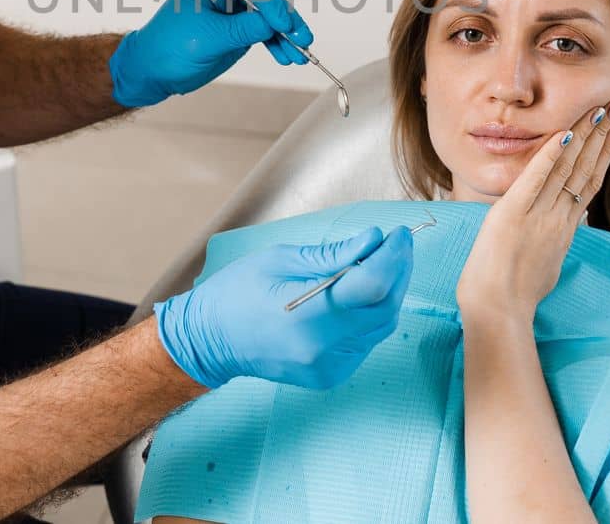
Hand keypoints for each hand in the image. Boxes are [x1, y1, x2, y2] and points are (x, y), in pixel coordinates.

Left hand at [109, 0, 314, 107]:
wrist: (152, 71)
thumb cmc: (168, 47)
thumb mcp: (208, 38)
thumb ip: (242, 29)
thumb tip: (273, 23)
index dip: (272, 2)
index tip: (283, 23)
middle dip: (285, 19)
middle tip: (301, 37)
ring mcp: (233, 12)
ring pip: (269, 18)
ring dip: (286, 36)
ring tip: (299, 53)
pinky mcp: (237, 31)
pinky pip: (264, 34)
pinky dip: (277, 44)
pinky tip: (287, 56)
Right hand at [154, 225, 414, 389]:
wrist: (210, 340)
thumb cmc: (238, 291)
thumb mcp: (281, 260)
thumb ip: (333, 254)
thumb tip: (374, 240)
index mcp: (307, 317)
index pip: (371, 287)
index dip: (393, 257)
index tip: (399, 234)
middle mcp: (323, 349)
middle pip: (384, 308)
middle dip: (398, 271)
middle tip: (398, 243)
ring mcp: (329, 367)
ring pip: (381, 326)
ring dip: (389, 292)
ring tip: (384, 262)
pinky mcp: (331, 374)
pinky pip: (366, 340)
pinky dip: (372, 313)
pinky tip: (364, 292)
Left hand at [456, 100, 609, 322]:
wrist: (499, 312)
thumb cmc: (516, 295)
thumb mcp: (546, 264)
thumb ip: (555, 240)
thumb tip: (562, 228)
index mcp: (564, 229)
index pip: (589, 183)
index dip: (604, 154)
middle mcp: (557, 218)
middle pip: (585, 169)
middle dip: (601, 136)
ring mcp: (537, 216)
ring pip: (566, 170)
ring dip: (583, 136)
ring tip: (598, 110)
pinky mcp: (512, 214)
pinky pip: (534, 180)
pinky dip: (548, 156)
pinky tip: (561, 134)